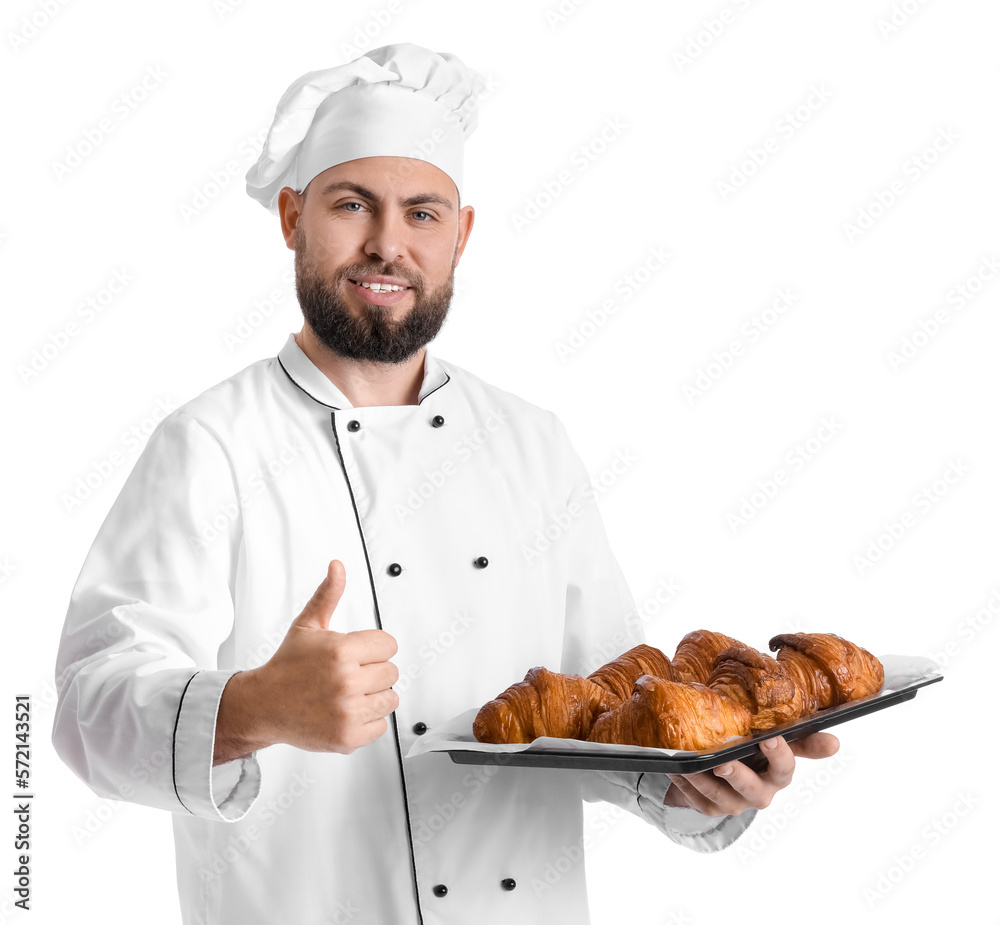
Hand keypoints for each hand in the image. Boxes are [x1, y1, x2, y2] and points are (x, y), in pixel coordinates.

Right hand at [214, 560, 398, 762]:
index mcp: (341, 651)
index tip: (356, 654)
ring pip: (390, 699)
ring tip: (348, 693)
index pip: (389, 645)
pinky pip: (381, 726)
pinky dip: (367, 721)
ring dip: (374, 696)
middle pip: (392, 672)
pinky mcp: (348, 737)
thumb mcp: (307, 626)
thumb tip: (337, 566)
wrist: (263, 705)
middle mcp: (346, 682)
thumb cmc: (287, 666)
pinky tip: (345, 712)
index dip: (373, 648)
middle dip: (373, 671)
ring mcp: (348, 712)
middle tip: (348, 675)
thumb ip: (328, 595)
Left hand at [661, 732, 839, 815]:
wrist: (726, 774)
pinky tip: (675, 767)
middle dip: (738, 776)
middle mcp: (758, 793)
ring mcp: (733, 803)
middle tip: (724, 763)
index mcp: (778, 775)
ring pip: (717, 794)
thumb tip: (835, 742)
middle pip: (751, 790)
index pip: (785, 768)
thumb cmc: (757, 754)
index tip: (772, 738)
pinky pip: (694, 798)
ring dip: (702, 778)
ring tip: (689, 761)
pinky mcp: (710, 808)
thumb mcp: (776, 743)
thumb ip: (801, 738)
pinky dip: (683, 782)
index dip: (780, 755)